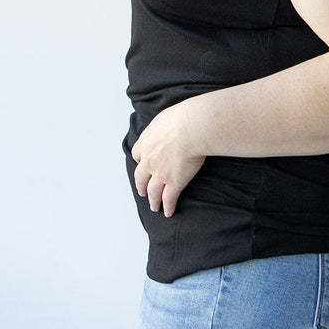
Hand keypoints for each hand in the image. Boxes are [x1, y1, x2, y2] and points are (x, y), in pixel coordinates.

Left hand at [131, 102, 205, 216]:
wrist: (191, 128)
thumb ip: (162, 125)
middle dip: (141, 185)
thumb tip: (167, 124)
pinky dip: (167, 207)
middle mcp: (149, 160)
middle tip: (142, 191)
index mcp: (145, 143)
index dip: (140, 160)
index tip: (142, 163)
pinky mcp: (174, 183)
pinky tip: (168, 212)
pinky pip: (168, 199)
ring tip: (154, 206)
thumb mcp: (165, 116)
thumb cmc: (182, 118)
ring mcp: (160, 173)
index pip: (137, 154)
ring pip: (152, 191)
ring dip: (153, 200)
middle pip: (140, 177)